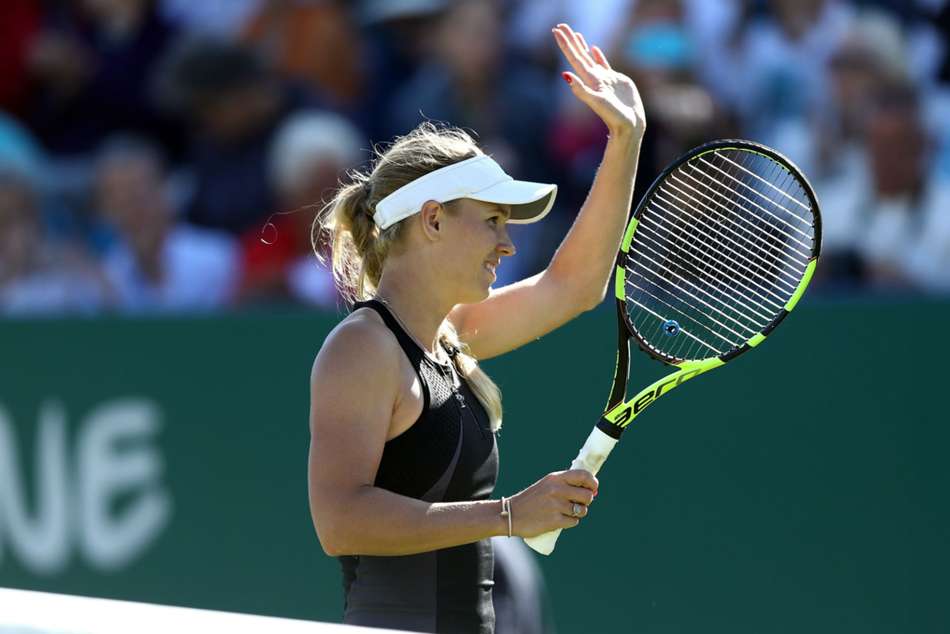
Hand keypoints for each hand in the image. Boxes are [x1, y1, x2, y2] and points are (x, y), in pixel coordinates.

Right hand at [508, 469, 597, 537]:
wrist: (511, 514)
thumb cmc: (532, 500)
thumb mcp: (547, 485)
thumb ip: (565, 485)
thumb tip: (591, 490)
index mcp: (555, 478)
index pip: (583, 475)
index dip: (592, 482)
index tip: (593, 489)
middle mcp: (556, 489)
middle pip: (587, 495)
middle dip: (587, 501)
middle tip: (579, 504)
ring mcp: (556, 505)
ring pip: (582, 510)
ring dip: (579, 513)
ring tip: (568, 512)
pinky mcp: (554, 520)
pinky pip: (574, 522)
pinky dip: (570, 522)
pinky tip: (560, 520)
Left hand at [552, 23, 645, 138]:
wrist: (628, 125)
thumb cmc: (613, 116)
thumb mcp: (596, 102)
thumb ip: (581, 89)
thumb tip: (565, 74)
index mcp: (588, 80)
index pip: (573, 58)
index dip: (565, 44)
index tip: (556, 30)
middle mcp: (593, 78)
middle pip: (579, 54)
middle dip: (570, 40)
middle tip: (561, 26)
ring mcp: (604, 79)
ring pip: (589, 58)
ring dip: (581, 46)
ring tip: (575, 34)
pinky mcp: (615, 81)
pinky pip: (603, 64)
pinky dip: (597, 56)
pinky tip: (593, 49)